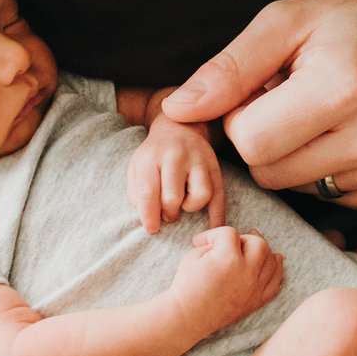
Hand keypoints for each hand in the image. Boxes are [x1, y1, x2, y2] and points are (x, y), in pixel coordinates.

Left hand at [131, 115, 225, 232]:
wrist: (180, 127)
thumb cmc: (155, 154)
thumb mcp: (137, 166)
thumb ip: (137, 192)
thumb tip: (149, 217)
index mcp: (152, 157)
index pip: (148, 192)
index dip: (149, 216)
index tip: (151, 229)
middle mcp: (176, 157)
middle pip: (173, 197)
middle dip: (168, 213)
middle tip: (166, 214)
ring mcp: (199, 161)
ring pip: (201, 195)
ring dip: (191, 208)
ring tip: (184, 204)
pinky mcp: (215, 168)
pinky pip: (219, 195)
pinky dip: (218, 215)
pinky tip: (214, 227)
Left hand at [163, 0, 356, 212]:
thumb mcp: (293, 18)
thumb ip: (230, 67)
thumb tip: (176, 111)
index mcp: (344, 87)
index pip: (247, 141)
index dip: (243, 112)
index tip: (268, 85)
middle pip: (269, 172)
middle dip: (266, 137)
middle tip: (298, 95)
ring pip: (300, 189)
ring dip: (300, 155)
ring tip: (333, 109)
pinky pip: (336, 198)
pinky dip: (334, 169)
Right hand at [169, 227, 283, 336]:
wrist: (187, 318)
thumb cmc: (186, 286)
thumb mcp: (192, 256)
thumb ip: (211, 243)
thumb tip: (223, 242)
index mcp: (228, 258)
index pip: (230, 233)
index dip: (213, 234)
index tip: (200, 241)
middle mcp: (246, 272)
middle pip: (258, 243)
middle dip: (244, 239)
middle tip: (230, 244)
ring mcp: (254, 288)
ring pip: (271, 261)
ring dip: (262, 251)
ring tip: (253, 246)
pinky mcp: (256, 302)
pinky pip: (274, 284)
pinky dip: (276, 271)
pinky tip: (275, 260)